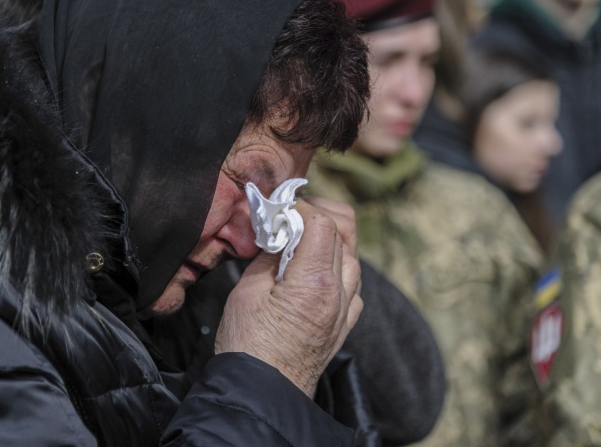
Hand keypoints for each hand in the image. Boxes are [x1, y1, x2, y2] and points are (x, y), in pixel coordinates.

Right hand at [214, 200, 362, 396]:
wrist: (262, 394)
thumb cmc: (248, 346)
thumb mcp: (247, 290)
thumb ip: (270, 254)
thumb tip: (281, 229)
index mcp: (316, 282)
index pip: (323, 222)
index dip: (302, 207)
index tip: (283, 208)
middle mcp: (340, 293)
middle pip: (345, 233)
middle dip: (319, 214)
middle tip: (294, 214)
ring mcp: (347, 310)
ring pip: (353, 255)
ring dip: (332, 239)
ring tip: (303, 238)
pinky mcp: (345, 323)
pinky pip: (353, 282)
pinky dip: (338, 265)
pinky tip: (316, 269)